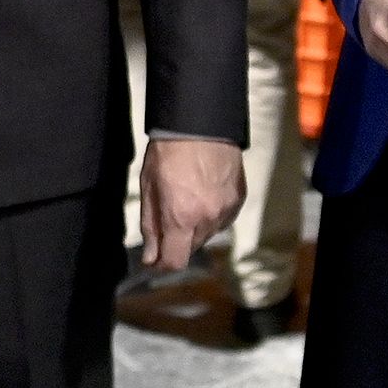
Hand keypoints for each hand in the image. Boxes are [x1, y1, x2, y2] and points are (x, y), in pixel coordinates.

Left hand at [138, 136, 245, 271]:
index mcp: (182, 217)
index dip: (162, 263)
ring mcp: (226, 210)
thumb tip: (150, 258)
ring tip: (187, 198)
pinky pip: (222, 219)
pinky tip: (203, 194)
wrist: (200, 124)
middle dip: (177, 240)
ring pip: (207, 234)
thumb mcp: (149, 189)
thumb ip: (151, 227)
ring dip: (196, 227)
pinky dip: (211, 215)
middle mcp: (207, 219)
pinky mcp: (238, 200)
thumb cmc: (168, 152)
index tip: (155, 258)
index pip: (175, 261)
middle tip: (168, 213)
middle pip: (191, 248)